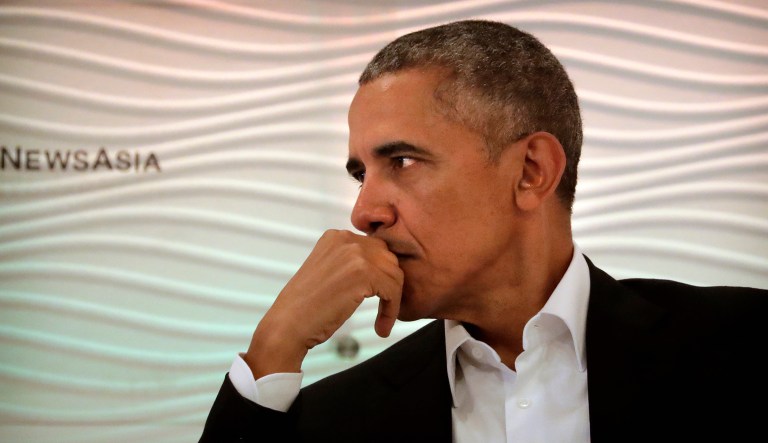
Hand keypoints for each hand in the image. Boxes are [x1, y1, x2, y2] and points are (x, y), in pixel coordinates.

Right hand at [244, 229, 403, 377]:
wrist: (288, 325)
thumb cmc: (306, 307)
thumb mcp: (328, 272)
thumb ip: (350, 263)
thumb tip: (383, 269)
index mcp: (336, 236)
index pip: (375, 249)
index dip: (381, 275)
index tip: (380, 297)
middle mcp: (345, 239)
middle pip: (388, 259)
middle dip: (390, 285)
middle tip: (385, 310)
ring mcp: (355, 254)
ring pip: (394, 275)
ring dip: (393, 300)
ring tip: (383, 322)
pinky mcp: (364, 274)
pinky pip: (393, 290)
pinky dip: (391, 311)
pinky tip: (382, 327)